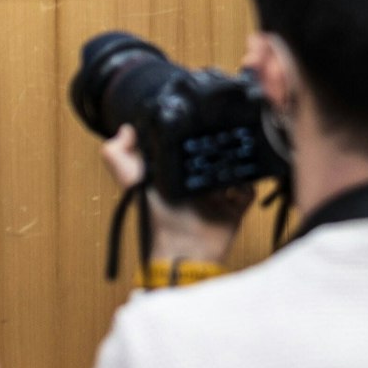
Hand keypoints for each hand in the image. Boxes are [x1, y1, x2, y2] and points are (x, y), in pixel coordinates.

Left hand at [100, 126, 252, 264]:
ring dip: (235, 160)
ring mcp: (215, 196)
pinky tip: (243, 178)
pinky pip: (248, 190)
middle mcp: (194, 183)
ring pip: (232, 169)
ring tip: (235, 152)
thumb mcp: (131, 182)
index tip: (194, 116)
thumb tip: (124, 128)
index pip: (182, 146)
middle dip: (217, 143)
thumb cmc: (155, 219)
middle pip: (210, 154)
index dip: (186, 132)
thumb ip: (117, 156)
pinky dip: (249, 184)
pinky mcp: (233, 209)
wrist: (184, 251)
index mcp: (172, 174)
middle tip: (221, 132)